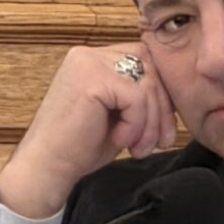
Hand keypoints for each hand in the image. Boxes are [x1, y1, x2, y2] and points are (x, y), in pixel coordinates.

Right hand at [0, 43, 178, 219]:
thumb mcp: (119, 114)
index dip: (161, 95)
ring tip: (139, 147)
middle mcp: (89, 54)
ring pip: (148, 84)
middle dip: (162, 108)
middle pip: (151, 68)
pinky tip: (119, 140)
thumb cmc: (79, 148)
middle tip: (159, 142)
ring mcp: (88, 63)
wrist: (47, 168)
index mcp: (95, 58)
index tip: (161, 130)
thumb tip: (176, 91)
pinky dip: (136, 124)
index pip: (146, 61)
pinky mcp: (91, 79)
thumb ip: (140, 96)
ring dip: (151, 122)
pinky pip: (137, 98)